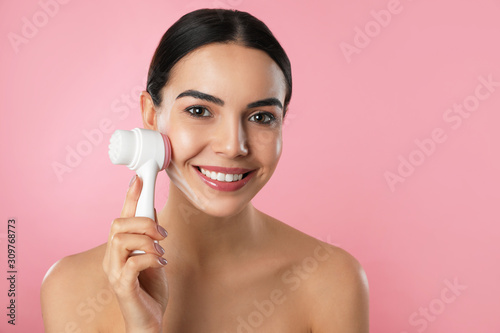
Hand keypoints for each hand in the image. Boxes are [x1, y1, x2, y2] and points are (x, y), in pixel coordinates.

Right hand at [102, 175, 168, 331]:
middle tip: (163, 233)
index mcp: (119, 249)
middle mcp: (112, 258)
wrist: (150, 320)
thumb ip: (150, 237)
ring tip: (161, 251)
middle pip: (118, 224)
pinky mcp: (122, 285)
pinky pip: (132, 262)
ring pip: (121, 239)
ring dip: (147, 240)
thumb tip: (153, 212)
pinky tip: (160, 264)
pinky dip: (150, 258)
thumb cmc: (150, 289)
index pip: (122, 216)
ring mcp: (114, 272)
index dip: (130, 196)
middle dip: (143, 222)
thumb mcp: (154, 257)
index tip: (139, 177)